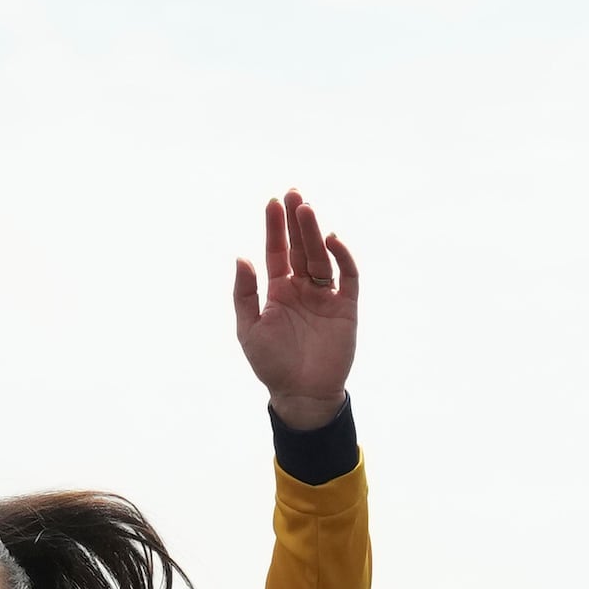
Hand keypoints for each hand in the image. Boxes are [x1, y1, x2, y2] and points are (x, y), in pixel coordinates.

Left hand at [231, 188, 358, 427]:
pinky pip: (348, 276)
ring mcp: (325, 296)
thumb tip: (241, 257)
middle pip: (301, 247)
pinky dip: (342, 257)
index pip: (277, 251)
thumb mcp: (249, 329)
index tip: (272, 203)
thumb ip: (244, 293)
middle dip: (296, 221)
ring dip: (315, 232)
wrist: (301, 394)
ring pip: (322, 256)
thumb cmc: (271, 365)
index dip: (275, 227)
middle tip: (293, 193)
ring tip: (306, 209)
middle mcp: (303, 288)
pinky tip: (332, 239)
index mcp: (279, 290)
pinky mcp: (346, 307)